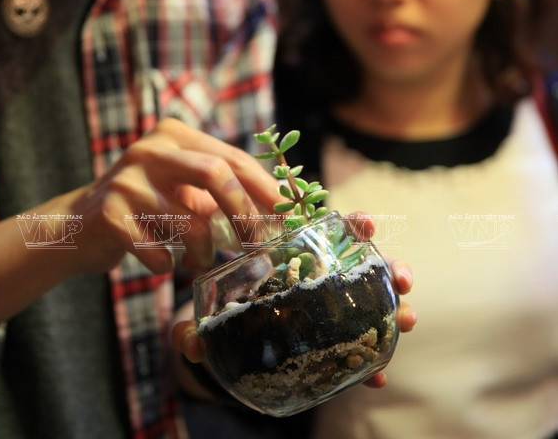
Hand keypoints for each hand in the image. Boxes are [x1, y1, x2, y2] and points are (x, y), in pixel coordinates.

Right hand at [51, 118, 278, 275]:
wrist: (79, 224)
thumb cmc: (147, 207)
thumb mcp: (185, 188)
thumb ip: (224, 190)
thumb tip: (281, 210)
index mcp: (175, 135)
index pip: (232, 156)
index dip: (265, 187)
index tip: (288, 214)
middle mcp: (150, 149)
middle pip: (215, 173)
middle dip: (244, 213)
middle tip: (256, 243)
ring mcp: (127, 179)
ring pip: (189, 221)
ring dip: (202, 251)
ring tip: (199, 258)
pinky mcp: (109, 214)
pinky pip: (157, 251)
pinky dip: (167, 265)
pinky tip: (162, 262)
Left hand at [173, 210, 416, 387]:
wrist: (224, 348)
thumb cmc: (219, 317)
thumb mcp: (205, 319)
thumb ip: (194, 329)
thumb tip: (189, 343)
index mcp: (292, 261)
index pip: (327, 234)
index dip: (351, 225)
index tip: (367, 222)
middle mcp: (318, 282)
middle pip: (363, 266)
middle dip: (389, 267)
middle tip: (404, 277)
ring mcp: (329, 313)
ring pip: (372, 304)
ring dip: (395, 309)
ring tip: (408, 318)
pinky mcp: (332, 345)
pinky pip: (358, 349)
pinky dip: (371, 361)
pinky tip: (377, 375)